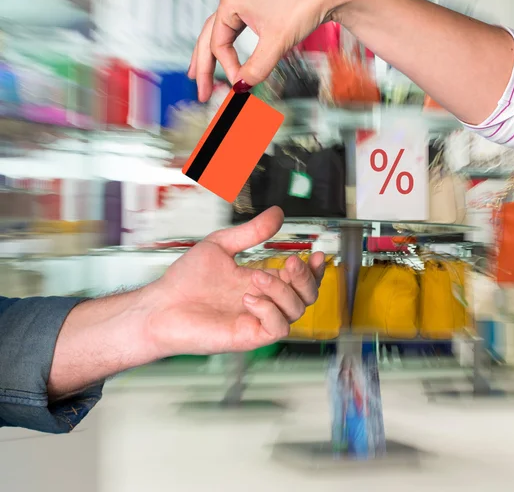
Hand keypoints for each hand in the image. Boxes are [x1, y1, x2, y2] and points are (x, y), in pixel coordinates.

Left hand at [145, 207, 324, 355]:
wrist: (161, 305)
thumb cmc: (185, 280)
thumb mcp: (221, 246)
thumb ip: (251, 232)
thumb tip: (277, 213)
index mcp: (261, 282)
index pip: (299, 280)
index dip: (314, 270)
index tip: (316, 254)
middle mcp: (264, 302)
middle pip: (307, 297)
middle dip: (305, 279)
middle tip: (290, 263)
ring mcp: (257, 320)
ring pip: (296, 311)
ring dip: (282, 291)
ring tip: (256, 278)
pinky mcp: (248, 336)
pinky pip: (277, 328)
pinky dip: (269, 310)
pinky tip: (248, 298)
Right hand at [188, 0, 352, 100]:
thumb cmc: (303, 4)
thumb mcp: (277, 43)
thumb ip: (256, 68)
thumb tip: (241, 88)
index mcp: (231, 2)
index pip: (218, 44)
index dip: (228, 68)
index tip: (240, 85)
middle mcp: (234, 0)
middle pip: (209, 38)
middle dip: (203, 66)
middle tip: (201, 91)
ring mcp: (245, 3)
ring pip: (220, 34)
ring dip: (210, 56)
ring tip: (199, 74)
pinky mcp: (257, 9)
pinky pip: (235, 31)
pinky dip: (229, 47)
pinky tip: (226, 58)